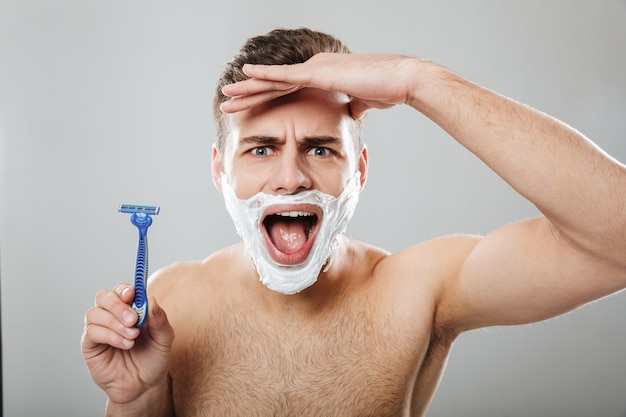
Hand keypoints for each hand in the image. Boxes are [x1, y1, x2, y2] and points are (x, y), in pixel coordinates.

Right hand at [81, 284, 173, 404]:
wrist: (144, 386)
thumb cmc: (153, 359)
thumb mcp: (164, 338)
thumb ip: (159, 319)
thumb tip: (151, 299)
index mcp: (130, 309)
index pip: (121, 291)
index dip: (124, 289)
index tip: (132, 295)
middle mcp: (112, 316)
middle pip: (104, 297)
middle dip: (117, 305)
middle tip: (133, 320)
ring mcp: (100, 329)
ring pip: (95, 313)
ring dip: (115, 323)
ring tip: (132, 337)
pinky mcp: (90, 345)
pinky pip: (92, 332)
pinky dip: (110, 335)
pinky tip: (125, 344)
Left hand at [220, 53, 424, 118]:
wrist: (402, 80)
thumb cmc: (387, 90)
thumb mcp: (364, 103)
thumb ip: (353, 107)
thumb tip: (352, 114)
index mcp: (322, 75)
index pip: (287, 90)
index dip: (266, 98)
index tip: (249, 107)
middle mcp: (314, 68)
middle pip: (275, 84)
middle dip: (249, 95)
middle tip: (227, 102)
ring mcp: (314, 68)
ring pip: (274, 79)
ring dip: (249, 88)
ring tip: (227, 94)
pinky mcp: (318, 72)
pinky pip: (285, 75)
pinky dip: (264, 74)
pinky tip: (245, 75)